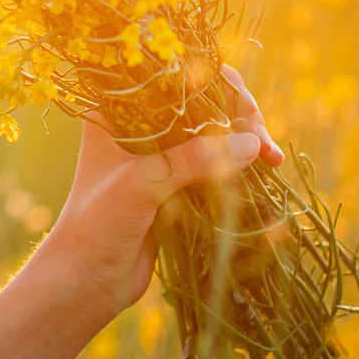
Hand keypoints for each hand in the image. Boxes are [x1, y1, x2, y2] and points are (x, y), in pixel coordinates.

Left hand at [36, 66, 284, 324]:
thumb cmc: (99, 224)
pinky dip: (241, 164)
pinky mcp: (177, 183)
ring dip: (246, 141)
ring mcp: (160, 155)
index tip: (244, 116)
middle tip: (263, 146)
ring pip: (215, 132)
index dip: (216, 87)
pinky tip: (265, 170)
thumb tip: (253, 145)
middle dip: (239, 116)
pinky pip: (217, 162)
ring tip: (272, 161)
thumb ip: (193, 160)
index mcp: (117, 111)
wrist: (86, 279)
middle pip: (202, 102)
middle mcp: (139, 125)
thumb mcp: (142, 184)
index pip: (176, 78)